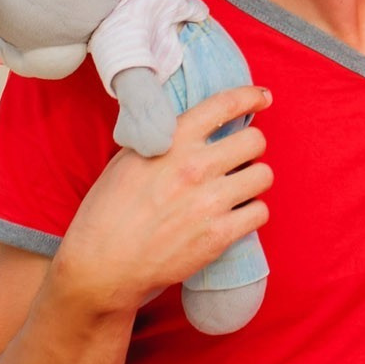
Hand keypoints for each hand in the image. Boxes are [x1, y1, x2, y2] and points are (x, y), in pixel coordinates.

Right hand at [46, 85, 272, 319]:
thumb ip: (166, 139)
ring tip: (237, 188)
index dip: (250, 97)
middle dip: (250, 148)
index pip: (225, 105)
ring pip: (263, 175)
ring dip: (253, 180)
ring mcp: (209, 202)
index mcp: (172, 141)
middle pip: (256, 141)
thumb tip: (197, 124)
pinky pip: (260, 212)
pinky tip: (235, 215)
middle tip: (239, 159)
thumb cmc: (108, 211)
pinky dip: (251, 213)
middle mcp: (195, 167)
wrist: (100, 266)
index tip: (262, 99)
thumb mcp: (128, 159)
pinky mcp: (218, 236)